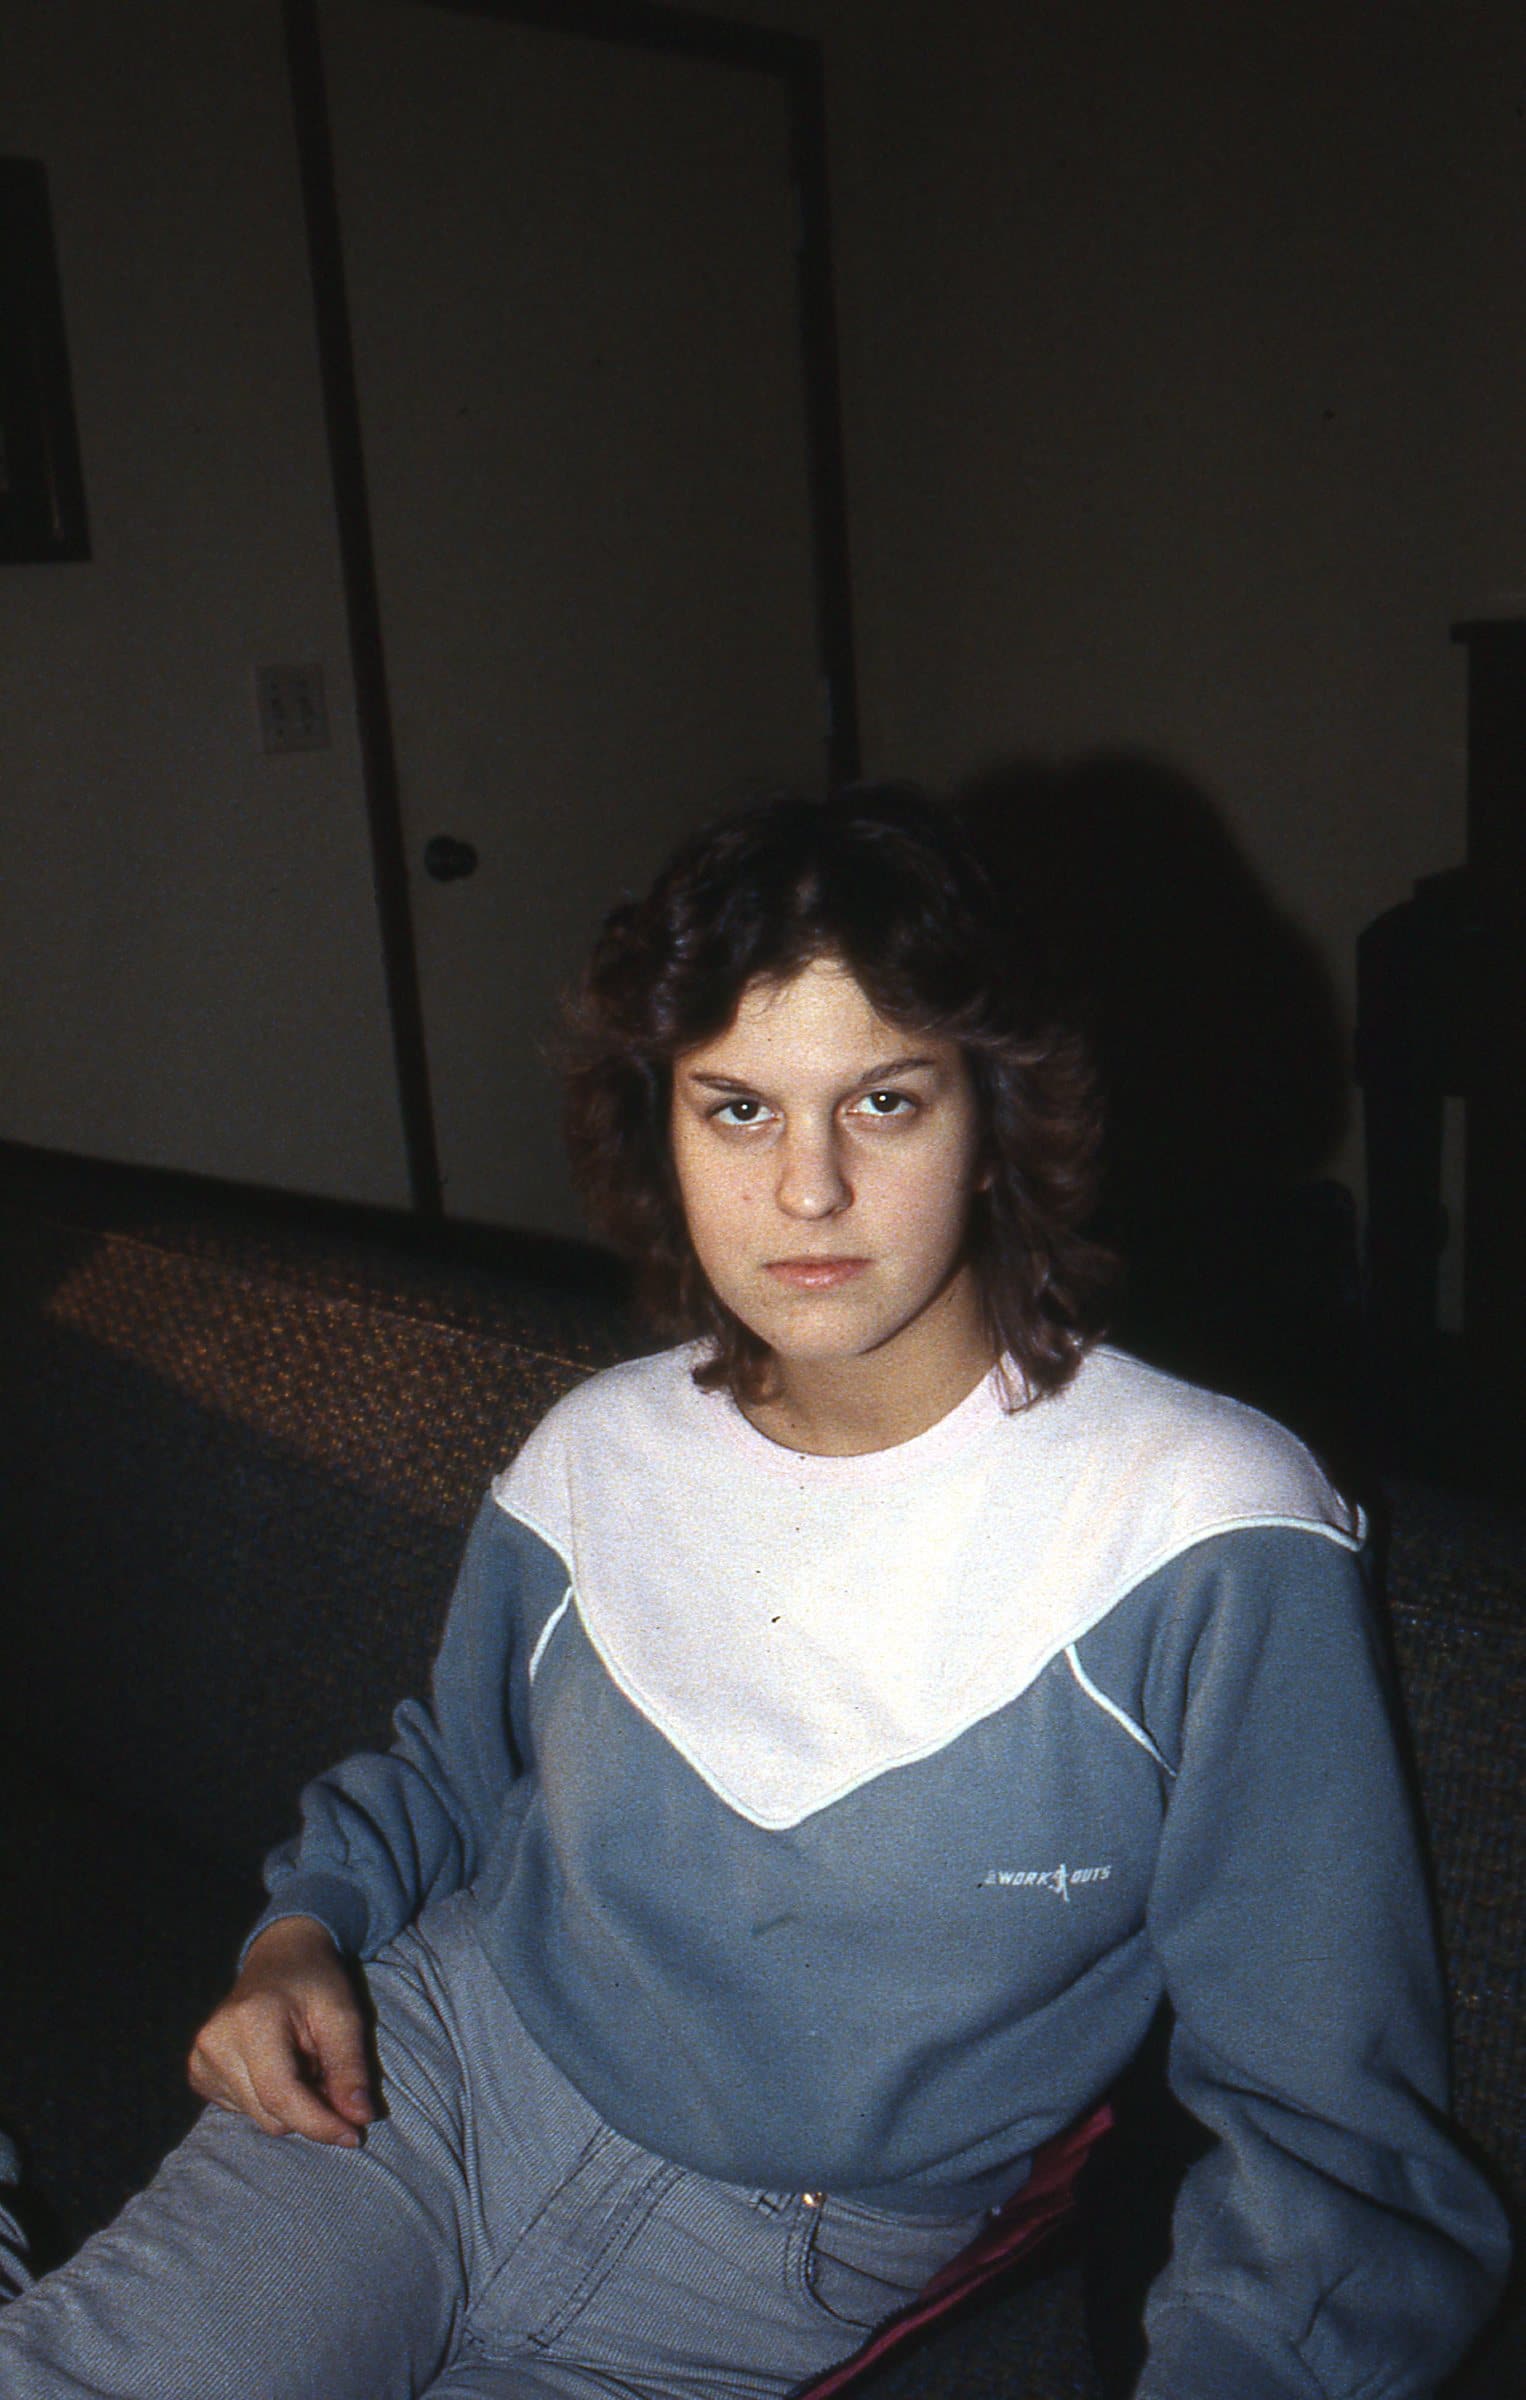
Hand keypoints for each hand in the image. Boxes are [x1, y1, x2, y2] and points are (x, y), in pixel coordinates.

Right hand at [188, 1916, 375, 2144]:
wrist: (279, 1958)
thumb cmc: (315, 1984)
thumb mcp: (343, 2014)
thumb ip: (350, 2067)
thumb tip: (360, 2117)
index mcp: (251, 2021)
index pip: (281, 2094)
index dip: (319, 2123)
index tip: (354, 2135)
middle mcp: (215, 2042)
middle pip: (272, 2115)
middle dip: (311, 2109)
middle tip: (329, 2073)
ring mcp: (200, 2059)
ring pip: (260, 2119)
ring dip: (292, 2104)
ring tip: (304, 2063)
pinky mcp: (198, 2073)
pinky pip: (245, 2111)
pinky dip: (270, 2099)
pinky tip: (278, 2066)